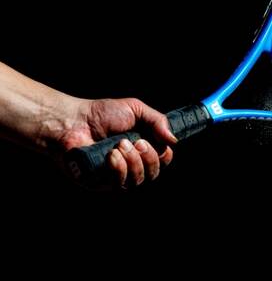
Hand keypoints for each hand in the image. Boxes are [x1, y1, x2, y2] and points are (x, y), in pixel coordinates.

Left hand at [58, 98, 176, 187]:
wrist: (73, 121)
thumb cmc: (102, 114)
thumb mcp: (136, 109)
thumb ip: (158, 121)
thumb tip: (174, 140)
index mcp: (143, 147)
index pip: (164, 159)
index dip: (164, 154)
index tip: (156, 141)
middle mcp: (132, 163)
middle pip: (154, 173)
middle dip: (149, 157)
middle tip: (136, 141)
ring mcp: (117, 175)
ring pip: (139, 180)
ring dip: (133, 161)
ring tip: (119, 145)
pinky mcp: (102, 184)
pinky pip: (120, 185)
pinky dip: (119, 168)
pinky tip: (110, 155)